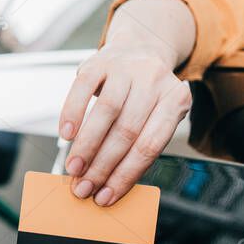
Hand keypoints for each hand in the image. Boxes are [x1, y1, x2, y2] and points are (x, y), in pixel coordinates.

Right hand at [59, 21, 191, 205]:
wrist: (140, 48)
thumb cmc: (145, 95)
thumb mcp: (155, 116)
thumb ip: (139, 145)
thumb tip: (108, 184)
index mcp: (176, 101)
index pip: (149, 147)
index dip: (125, 175)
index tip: (106, 195)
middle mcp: (155, 81)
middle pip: (127, 132)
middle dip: (102, 165)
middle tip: (84, 186)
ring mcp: (127, 68)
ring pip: (106, 112)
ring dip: (86, 146)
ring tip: (74, 168)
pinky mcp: (100, 60)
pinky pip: (83, 88)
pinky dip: (72, 114)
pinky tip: (66, 135)